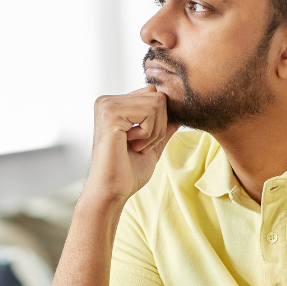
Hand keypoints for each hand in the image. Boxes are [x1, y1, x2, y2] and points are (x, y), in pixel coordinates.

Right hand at [84, 85, 179, 205]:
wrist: (112, 191)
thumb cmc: (127, 172)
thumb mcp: (151, 146)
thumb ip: (163, 128)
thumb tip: (179, 116)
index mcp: (113, 105)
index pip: (153, 94)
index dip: (158, 120)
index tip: (143, 142)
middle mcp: (107, 101)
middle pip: (158, 96)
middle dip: (159, 125)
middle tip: (141, 146)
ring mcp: (107, 105)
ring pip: (157, 103)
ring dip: (155, 131)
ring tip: (137, 147)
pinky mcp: (111, 114)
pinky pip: (150, 112)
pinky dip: (148, 133)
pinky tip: (132, 145)